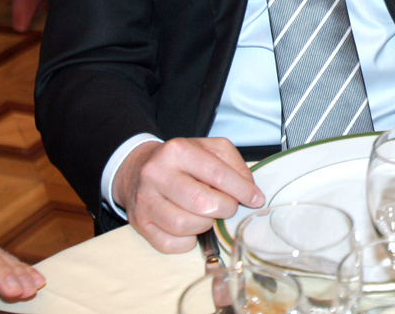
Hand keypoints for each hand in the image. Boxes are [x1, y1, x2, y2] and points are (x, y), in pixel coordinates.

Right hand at [113, 137, 264, 252]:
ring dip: (206, 225)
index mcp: (177, 151)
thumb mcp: (210, 150)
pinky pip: (169, 243)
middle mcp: (157, 174)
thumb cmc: (181, 161)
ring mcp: (145, 200)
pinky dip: (188, 241)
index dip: (242, 190)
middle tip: (229, 207)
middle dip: (225, 209)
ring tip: (209, 215)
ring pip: (185, 225)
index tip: (256, 199)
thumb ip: (234, 166)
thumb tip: (250, 193)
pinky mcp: (139, 223)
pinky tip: (192, 228)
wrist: (138, 168)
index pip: (217, 175)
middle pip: (202, 203)